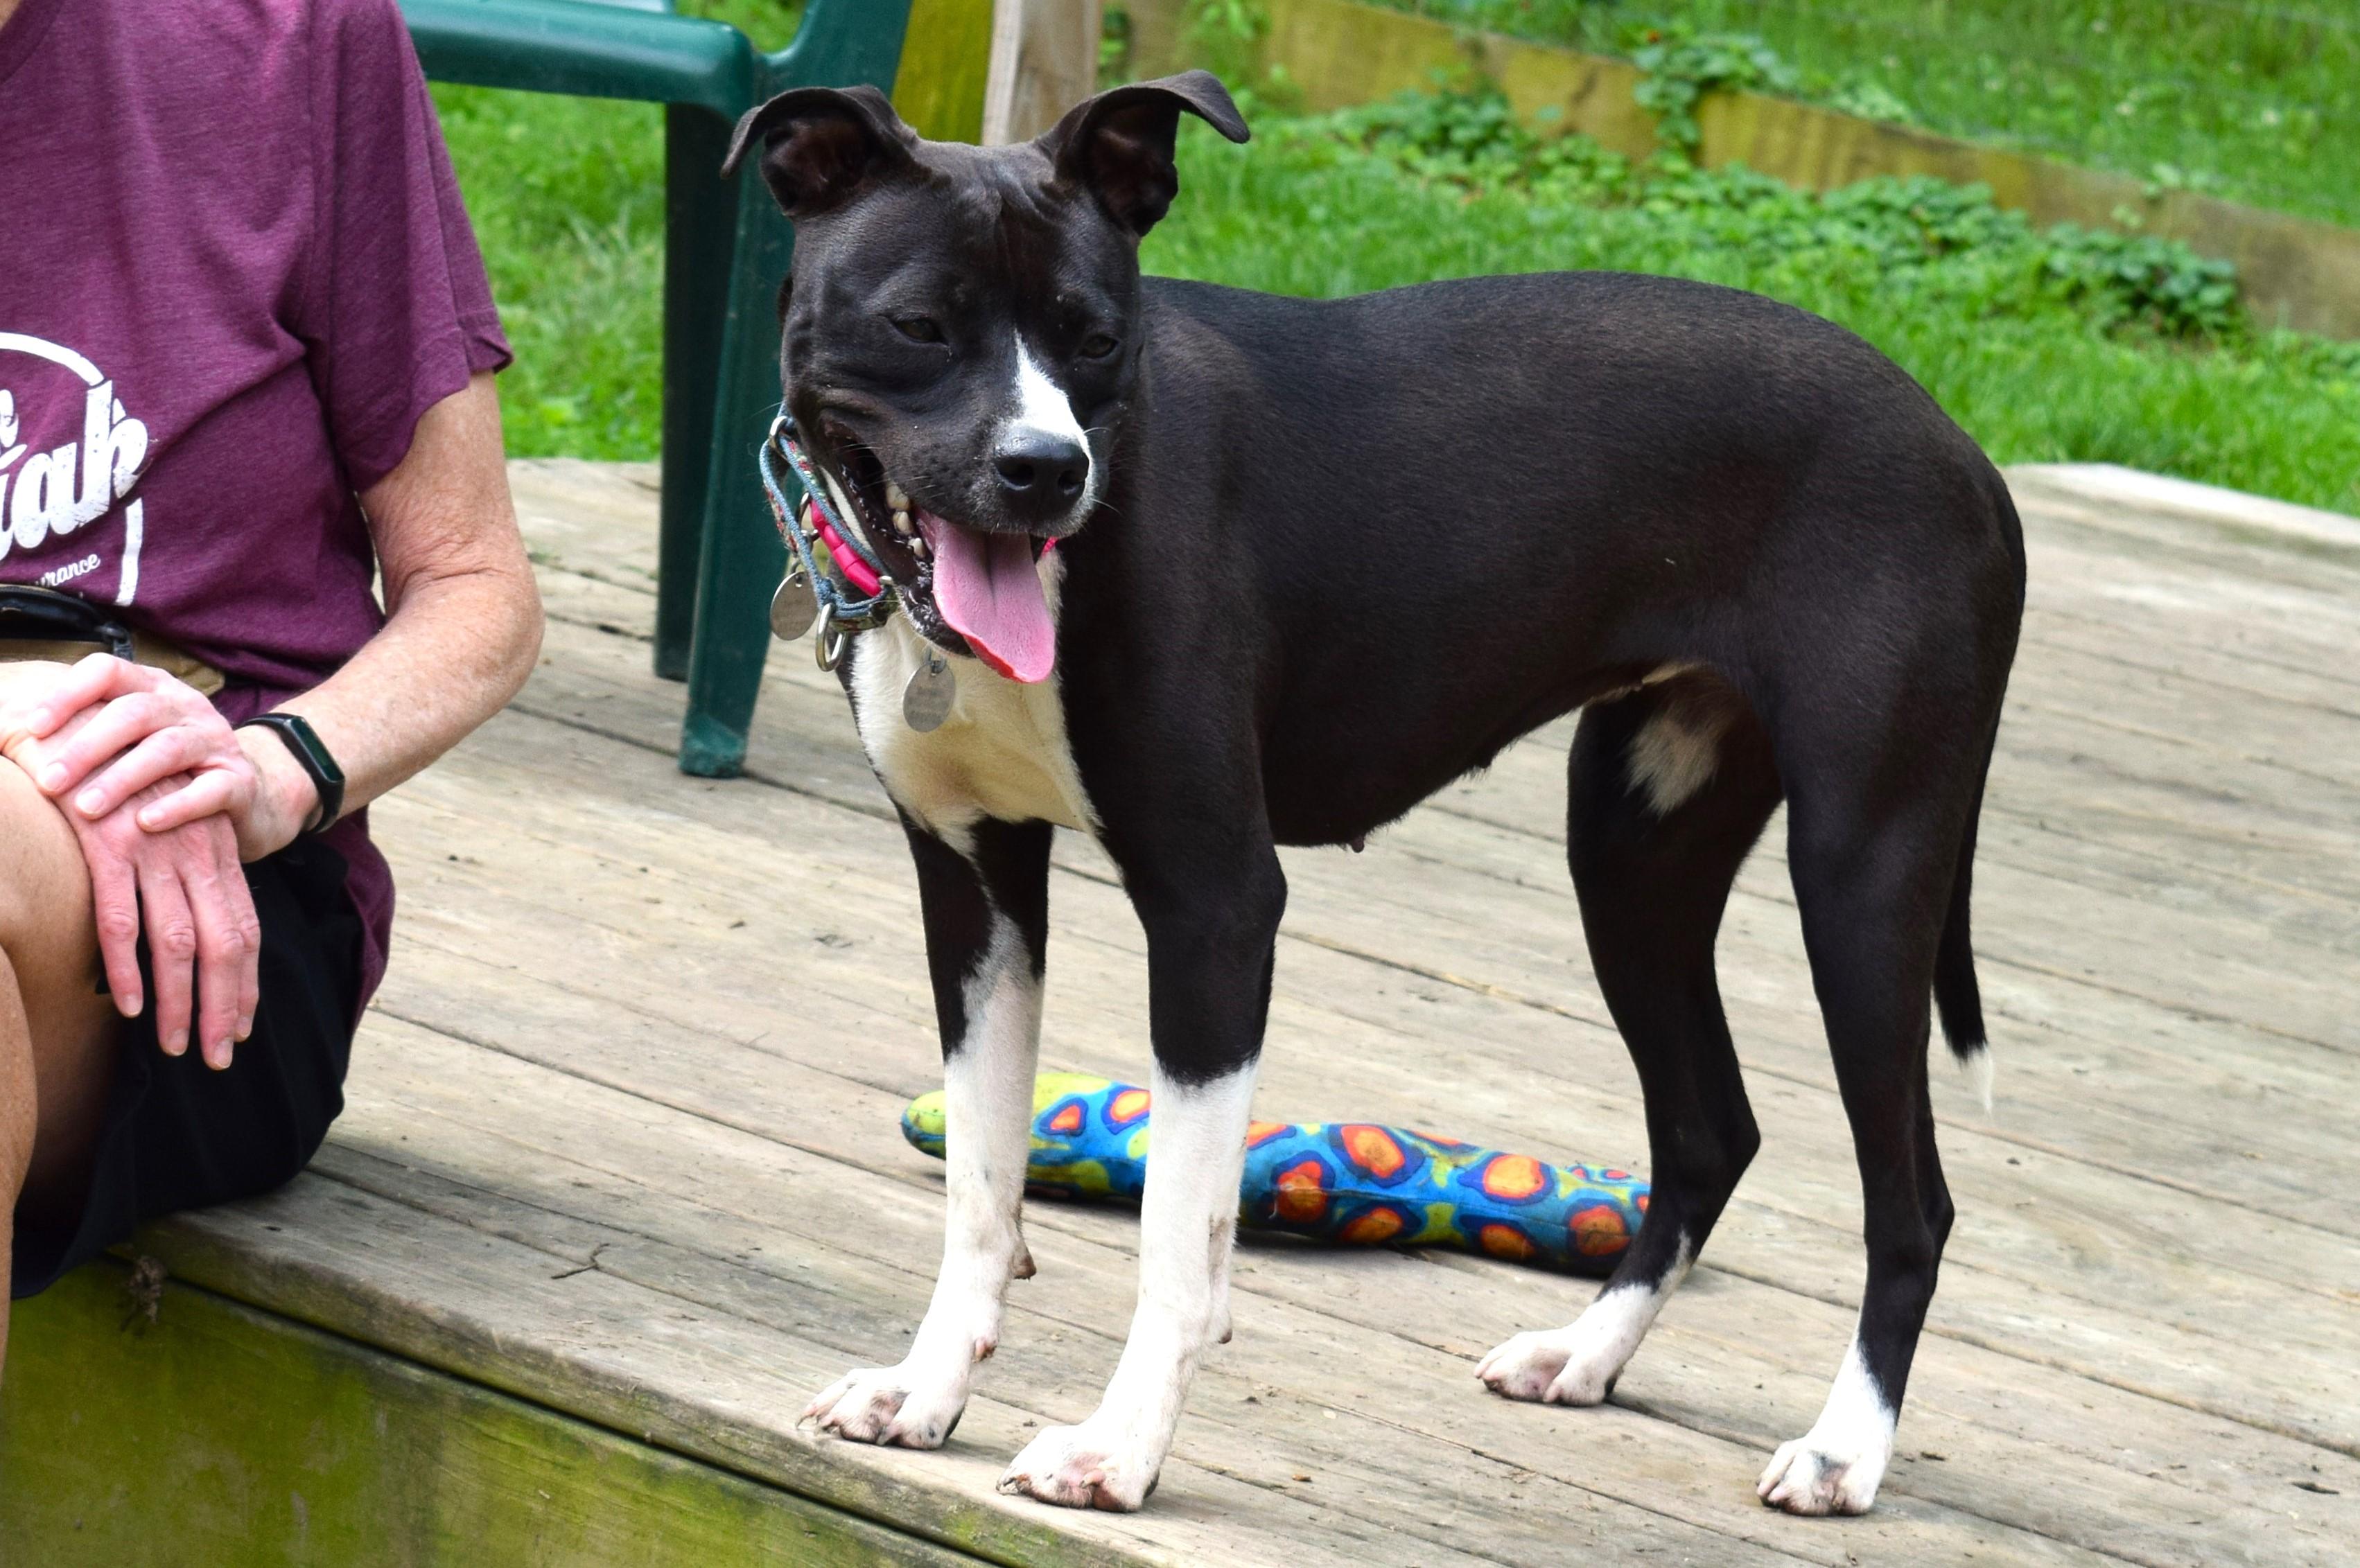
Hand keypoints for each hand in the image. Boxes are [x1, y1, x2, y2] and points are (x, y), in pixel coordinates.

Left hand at [2, 654, 317, 859]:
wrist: (251, 795)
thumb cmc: (165, 771)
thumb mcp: (127, 742)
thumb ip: (79, 733)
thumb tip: (1, 731)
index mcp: (152, 688)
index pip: (108, 671)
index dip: (69, 694)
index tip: (30, 729)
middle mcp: (186, 707)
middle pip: (135, 712)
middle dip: (87, 747)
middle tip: (48, 782)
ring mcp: (216, 742)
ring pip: (169, 749)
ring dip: (123, 778)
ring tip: (86, 810)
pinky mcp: (240, 782)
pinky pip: (211, 790)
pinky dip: (178, 806)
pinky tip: (146, 825)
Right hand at [67, 771, 260, 1067]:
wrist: (74, 719)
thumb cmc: (113, 783)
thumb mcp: (158, 829)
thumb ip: (173, 877)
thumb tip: (177, 937)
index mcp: (213, 851)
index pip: (243, 927)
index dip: (245, 981)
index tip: (243, 1027)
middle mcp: (194, 854)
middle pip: (225, 943)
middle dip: (226, 1005)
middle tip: (220, 1057)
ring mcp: (154, 850)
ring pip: (179, 940)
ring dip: (182, 1000)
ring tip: (179, 1047)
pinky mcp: (108, 846)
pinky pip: (123, 916)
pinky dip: (128, 966)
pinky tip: (132, 1005)